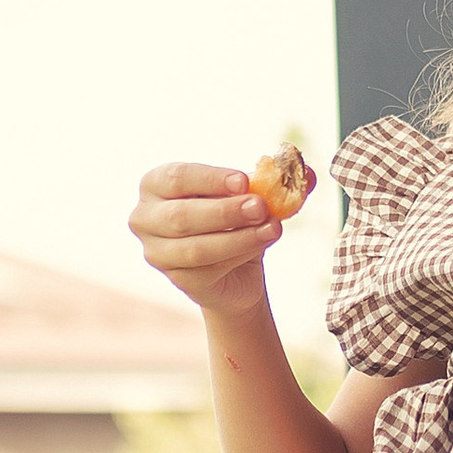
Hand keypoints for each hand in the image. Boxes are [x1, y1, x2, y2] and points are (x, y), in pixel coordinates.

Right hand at [130, 161, 284, 313]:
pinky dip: (238, 254)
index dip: (211, 179)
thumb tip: (307, 173)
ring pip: (196, 247)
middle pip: (181, 215)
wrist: (237, 268)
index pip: (176, 177)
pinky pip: (207, 269)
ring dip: (238, 237)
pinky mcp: (177, 279)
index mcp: (156, 184)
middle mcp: (145, 218)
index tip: (244, 181)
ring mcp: (157, 253)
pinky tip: (262, 243)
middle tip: (261, 206)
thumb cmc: (237, 218)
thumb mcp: (253, 193)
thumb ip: (278, 180)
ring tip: (272, 228)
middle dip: (225, 211)